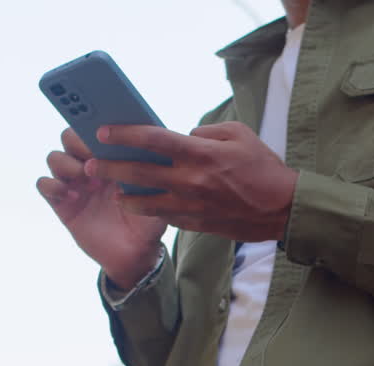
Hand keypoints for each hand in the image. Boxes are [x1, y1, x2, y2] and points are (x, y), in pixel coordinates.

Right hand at [36, 128, 166, 287]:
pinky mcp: (62, 203)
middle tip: (92, 156)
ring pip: (54, 157)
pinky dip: (52, 185)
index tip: (103, 132)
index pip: (96, 129)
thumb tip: (149, 152)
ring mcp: (75, 183)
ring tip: (84, 178)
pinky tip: (73, 197)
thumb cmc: (148, 222)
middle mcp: (91, 166)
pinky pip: (44, 184)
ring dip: (66, 163)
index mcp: (113, 158)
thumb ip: (151, 176)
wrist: (135, 254)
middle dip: (77, 141)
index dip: (95, 124)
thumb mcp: (157, 198)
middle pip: (70, 137)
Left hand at [83, 122, 299, 242]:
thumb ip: (206, 133)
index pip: (153, 139)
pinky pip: (168, 216)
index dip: (124, 134)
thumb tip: (183, 136)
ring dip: (126, 196)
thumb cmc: (264, 168)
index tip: (103, 132)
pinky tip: (146, 206)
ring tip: (115, 193)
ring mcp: (193, 205)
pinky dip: (155, 210)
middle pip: (139, 172)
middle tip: (89, 165)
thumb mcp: (239, 135)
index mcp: (200, 154)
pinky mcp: (198, 224)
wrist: (284, 209)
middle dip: (109, 168)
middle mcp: (191, 180)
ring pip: (147, 201)